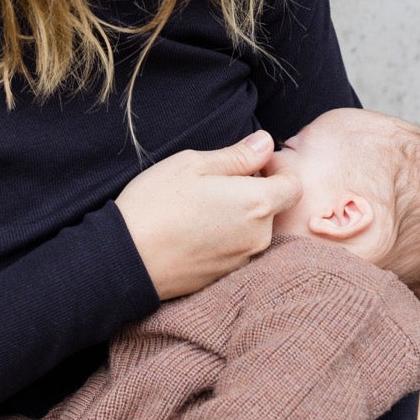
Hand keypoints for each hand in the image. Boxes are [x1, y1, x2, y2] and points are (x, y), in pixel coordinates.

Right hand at [115, 130, 300, 300]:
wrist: (125, 259)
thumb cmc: (157, 204)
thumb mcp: (194, 165)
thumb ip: (238, 155)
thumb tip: (265, 143)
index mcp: (257, 204)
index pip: (294, 185)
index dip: (279, 167)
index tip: (255, 160)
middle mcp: (258, 236)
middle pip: (273, 207)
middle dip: (255, 189)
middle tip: (219, 179)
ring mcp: (242, 260)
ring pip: (254, 228)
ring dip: (239, 213)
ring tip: (202, 204)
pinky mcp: (225, 276)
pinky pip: (236, 248)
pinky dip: (225, 234)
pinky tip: (195, 227)